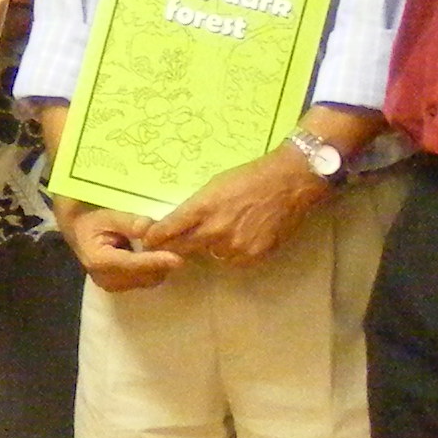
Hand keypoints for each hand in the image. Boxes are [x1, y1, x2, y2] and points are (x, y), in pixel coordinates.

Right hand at [52, 196, 183, 291]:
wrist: (77, 229)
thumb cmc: (91, 219)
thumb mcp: (107, 214)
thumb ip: (128, 221)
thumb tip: (150, 227)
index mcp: (98, 260)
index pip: (132, 264)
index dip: (155, 261)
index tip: (176, 258)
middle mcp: (105, 279)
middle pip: (144, 277)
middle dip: (162, 264)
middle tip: (178, 245)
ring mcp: (112, 285)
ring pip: (148, 281)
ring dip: (160, 267)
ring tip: (168, 248)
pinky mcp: (120, 286)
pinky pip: (145, 280)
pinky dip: (155, 269)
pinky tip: (157, 254)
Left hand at [141, 146, 333, 268]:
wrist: (289, 181)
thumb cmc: (249, 177)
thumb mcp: (213, 186)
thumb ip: (195, 209)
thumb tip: (179, 226)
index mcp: (201, 208)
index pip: (166, 231)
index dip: (154, 239)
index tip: (148, 242)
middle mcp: (214, 230)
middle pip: (182, 248)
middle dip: (178, 245)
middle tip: (183, 240)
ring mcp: (233, 245)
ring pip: (211, 255)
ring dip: (214, 246)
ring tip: (232, 226)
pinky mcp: (252, 256)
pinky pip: (234, 260)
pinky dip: (236, 252)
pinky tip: (248, 234)